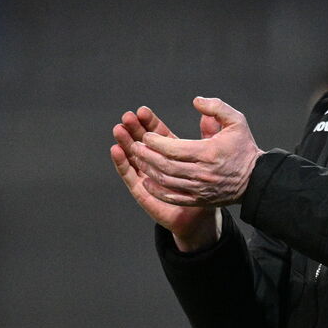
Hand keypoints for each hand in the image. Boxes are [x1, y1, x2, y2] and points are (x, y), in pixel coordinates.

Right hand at [111, 105, 220, 250]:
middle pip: (142, 142)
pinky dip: (122, 163)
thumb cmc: (208, 187)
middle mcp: (156, 164)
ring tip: (119, 129)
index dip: (149, 123)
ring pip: (132, 156)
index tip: (142, 111)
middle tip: (127, 116)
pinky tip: (117, 151)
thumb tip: (207, 115)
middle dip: (134, 129)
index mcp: (172, 154)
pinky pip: (130, 176)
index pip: (157, 135)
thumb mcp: (211, 157)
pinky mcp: (141, 191)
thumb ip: (210, 136)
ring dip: (125, 142)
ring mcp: (146, 177)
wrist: (201, 216)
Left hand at [130, 96, 263, 207]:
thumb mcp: (236, 121)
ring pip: (166, 181)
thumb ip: (217, 107)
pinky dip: (157, 190)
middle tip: (134, 146)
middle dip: (146, 155)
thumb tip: (196, 101)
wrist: (256, 179)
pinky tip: (147, 181)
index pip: (173, 149)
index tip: (146, 135)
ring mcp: (200, 189)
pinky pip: (173, 197)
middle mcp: (202, 173)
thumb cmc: (244, 148)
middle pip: (165, 165)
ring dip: (148, 170)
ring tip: (138, 159)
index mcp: (209, 153)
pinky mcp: (199, 200)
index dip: (156, 142)